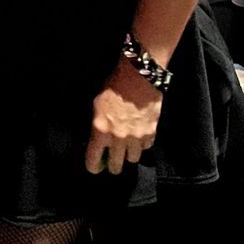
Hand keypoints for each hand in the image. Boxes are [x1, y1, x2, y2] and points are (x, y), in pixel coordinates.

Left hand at [85, 59, 161, 174]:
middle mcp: (118, 138)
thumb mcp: (97, 104)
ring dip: (129, 154)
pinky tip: (139, 135)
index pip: (93, 160)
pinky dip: (142, 144)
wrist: (138, 77)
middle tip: (112, 160)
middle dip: (113, 165)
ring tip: (127, 145)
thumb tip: (96, 139)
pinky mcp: (151, 133)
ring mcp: (136, 138)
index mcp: (100, 131)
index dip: (93, 166)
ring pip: (133, 159)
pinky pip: (146, 148)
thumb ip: (97, 125)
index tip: (94, 166)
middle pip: (116, 167)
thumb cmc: (114, 86)